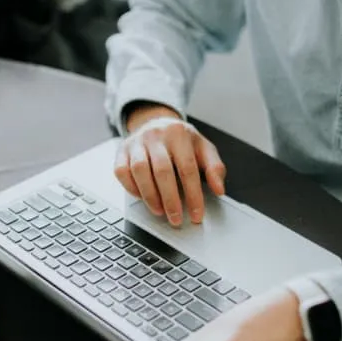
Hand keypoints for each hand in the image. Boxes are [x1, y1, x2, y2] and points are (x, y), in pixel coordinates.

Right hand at [114, 104, 225, 226]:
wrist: (155, 121)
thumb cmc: (181, 140)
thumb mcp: (203, 148)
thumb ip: (214, 167)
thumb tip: (219, 189)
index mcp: (179, 134)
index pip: (187, 168)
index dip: (193, 195)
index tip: (196, 215)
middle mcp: (156, 136)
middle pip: (162, 171)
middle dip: (170, 200)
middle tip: (176, 219)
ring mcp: (136, 142)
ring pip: (139, 170)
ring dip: (150, 196)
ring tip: (159, 211)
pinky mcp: (122, 151)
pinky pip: (122, 171)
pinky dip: (131, 188)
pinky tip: (142, 198)